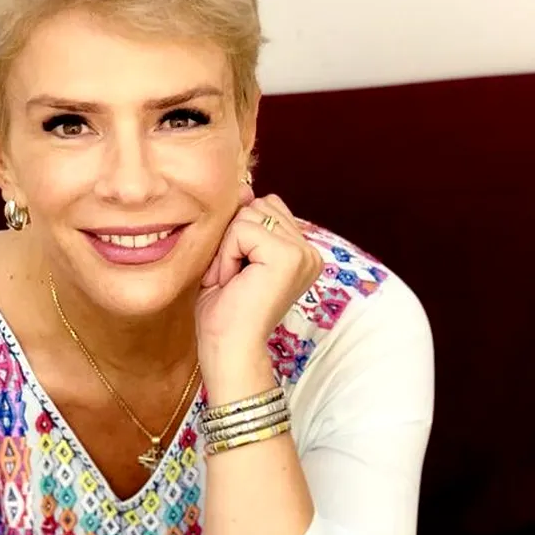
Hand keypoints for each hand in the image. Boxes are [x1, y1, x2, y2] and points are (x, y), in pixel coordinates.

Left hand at [196, 187, 323, 392]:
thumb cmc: (225, 312)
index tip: (237, 274)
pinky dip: (226, 256)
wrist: (228, 349)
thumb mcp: (231, 255)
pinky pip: (242, 229)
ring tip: (232, 281)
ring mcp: (303, 253)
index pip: (264, 207)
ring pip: (247, 215)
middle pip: (256, 206)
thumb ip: (242, 221)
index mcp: (300, 251)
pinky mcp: (289, 256)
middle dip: (231, 240)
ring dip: (227, 249)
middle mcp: (309, 251)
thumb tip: (244, 185)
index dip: (237, 236)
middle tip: (232, 279)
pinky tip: (232, 282)